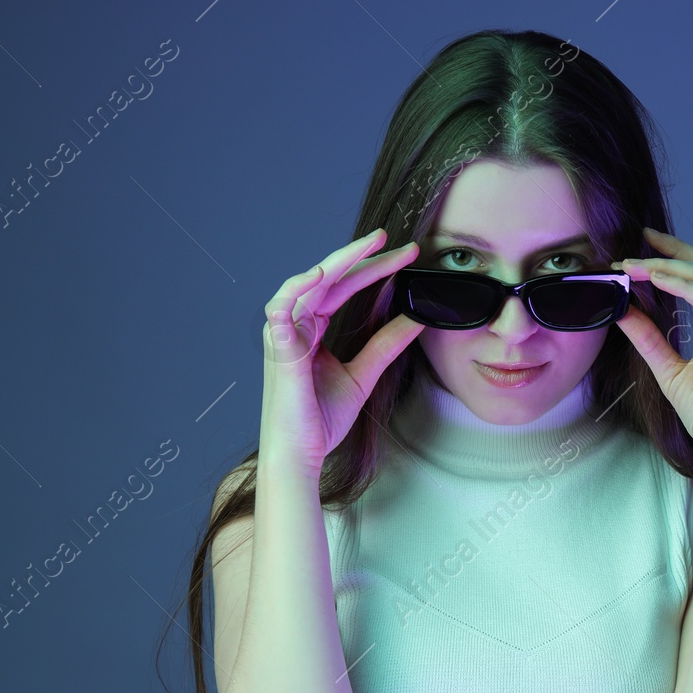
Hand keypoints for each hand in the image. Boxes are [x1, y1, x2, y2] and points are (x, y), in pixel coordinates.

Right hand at [259, 228, 424, 472]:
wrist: (302, 453)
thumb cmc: (321, 419)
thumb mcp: (364, 374)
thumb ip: (386, 345)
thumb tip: (416, 319)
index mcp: (312, 329)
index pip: (345, 287)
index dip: (375, 269)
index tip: (407, 257)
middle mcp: (296, 325)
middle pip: (331, 279)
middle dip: (363, 256)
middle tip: (395, 240)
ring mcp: (284, 333)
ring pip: (309, 283)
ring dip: (338, 262)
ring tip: (370, 247)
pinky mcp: (277, 347)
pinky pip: (280, 307)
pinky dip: (297, 288)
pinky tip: (320, 276)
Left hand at [610, 226, 692, 468]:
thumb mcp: (669, 370)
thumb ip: (649, 338)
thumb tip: (623, 309)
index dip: (671, 255)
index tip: (638, 248)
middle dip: (665, 253)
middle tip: (628, 253)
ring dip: (666, 267)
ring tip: (632, 267)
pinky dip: (681, 286)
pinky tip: (655, 281)